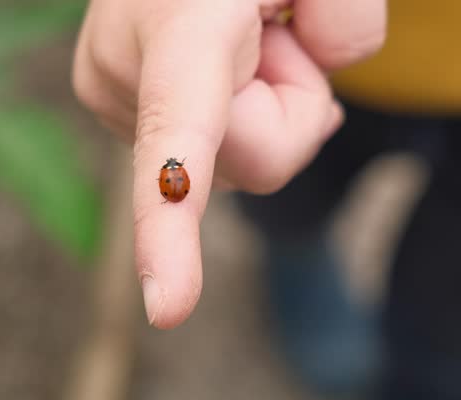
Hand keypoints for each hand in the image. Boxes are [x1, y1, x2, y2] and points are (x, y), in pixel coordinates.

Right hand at [72, 0, 385, 327]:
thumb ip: (345, 11)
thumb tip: (321, 93)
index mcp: (176, 20)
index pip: (178, 130)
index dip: (171, 225)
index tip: (168, 309)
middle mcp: (125, 69)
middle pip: (258, 161)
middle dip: (295, 108)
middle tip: (276, 27)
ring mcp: (115, 96)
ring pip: (236, 161)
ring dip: (267, 102)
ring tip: (244, 31)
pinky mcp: (122, 113)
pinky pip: (215, 153)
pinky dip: (241, 110)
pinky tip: (224, 59)